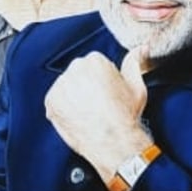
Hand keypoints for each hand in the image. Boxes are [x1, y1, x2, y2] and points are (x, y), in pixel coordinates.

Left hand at [44, 48, 152, 178]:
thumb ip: (134, 62)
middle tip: (98, 104)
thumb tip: (140, 49)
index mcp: (95, 60)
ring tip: (88, 113)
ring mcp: (61, 85)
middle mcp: (75, 69)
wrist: (113, 142)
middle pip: (78, 75)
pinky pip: (55, 103)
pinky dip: (63, 111)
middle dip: (85, 87)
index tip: (106, 93)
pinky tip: (78, 118)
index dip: (101, 81)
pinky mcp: (51, 101)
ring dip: (73, 98)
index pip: (93, 65)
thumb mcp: (136, 86)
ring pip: (66, 88)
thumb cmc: (125, 116)